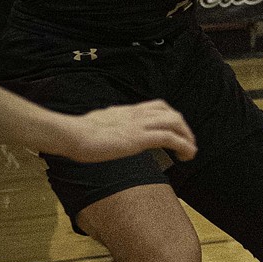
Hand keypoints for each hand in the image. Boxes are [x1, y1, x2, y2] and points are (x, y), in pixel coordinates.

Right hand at [60, 100, 196, 162]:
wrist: (72, 135)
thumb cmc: (78, 134)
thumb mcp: (98, 125)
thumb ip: (108, 127)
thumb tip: (106, 134)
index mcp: (127, 111)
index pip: (157, 106)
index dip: (170, 117)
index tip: (174, 130)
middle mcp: (136, 114)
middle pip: (171, 113)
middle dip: (184, 128)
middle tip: (187, 144)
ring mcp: (139, 125)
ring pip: (175, 122)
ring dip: (187, 137)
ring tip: (190, 152)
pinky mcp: (139, 138)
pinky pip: (170, 138)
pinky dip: (183, 145)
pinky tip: (187, 155)